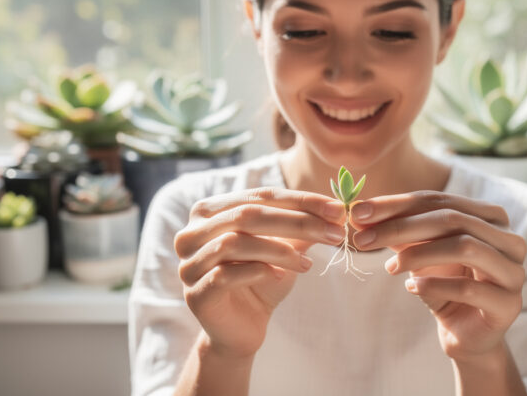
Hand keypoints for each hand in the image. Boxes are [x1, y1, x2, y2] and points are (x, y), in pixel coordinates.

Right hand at [174, 187, 344, 358]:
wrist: (242, 329)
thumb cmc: (262, 280)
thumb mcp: (285, 247)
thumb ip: (302, 226)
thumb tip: (337, 208)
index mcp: (210, 211)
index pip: (260, 196)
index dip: (302, 200)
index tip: (338, 210)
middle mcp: (191, 233)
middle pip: (247, 215)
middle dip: (297, 222)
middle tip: (334, 233)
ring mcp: (188, 264)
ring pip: (234, 243)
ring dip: (279, 250)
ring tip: (307, 263)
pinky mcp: (194, 295)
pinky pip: (224, 275)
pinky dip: (258, 272)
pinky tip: (280, 277)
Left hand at [349, 190, 526, 361]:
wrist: (465, 332)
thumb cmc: (444, 283)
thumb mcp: (419, 250)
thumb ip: (399, 230)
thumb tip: (359, 213)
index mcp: (491, 217)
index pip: (438, 201)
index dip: (396, 205)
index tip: (357, 213)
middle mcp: (509, 238)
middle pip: (452, 220)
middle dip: (401, 227)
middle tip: (364, 239)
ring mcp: (513, 271)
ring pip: (465, 247)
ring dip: (420, 254)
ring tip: (390, 267)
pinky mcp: (509, 304)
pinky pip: (470, 288)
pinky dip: (435, 285)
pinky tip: (411, 288)